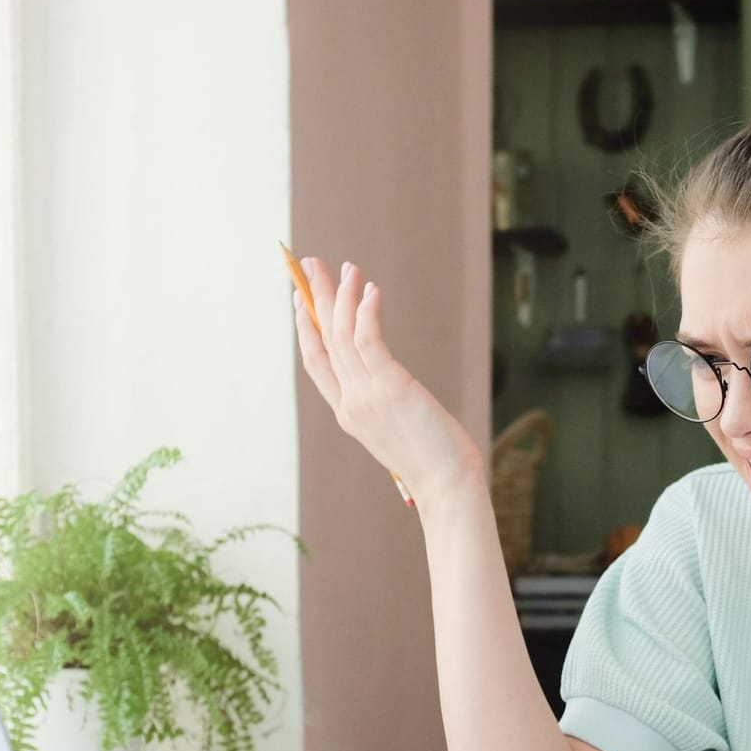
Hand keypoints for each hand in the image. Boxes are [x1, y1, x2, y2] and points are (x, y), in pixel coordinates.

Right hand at [294, 257, 484, 500]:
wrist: (447, 487)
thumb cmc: (434, 462)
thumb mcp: (400, 431)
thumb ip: (387, 405)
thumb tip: (394, 384)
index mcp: (347, 414)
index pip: (316, 363)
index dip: (306, 329)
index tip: (303, 300)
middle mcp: (349, 402)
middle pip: (323, 340)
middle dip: (315, 299)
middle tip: (311, 264)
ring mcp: (366, 395)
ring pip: (342, 334)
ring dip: (341, 296)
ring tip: (349, 268)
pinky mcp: (391, 387)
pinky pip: (369, 340)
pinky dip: (366, 312)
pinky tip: (370, 291)